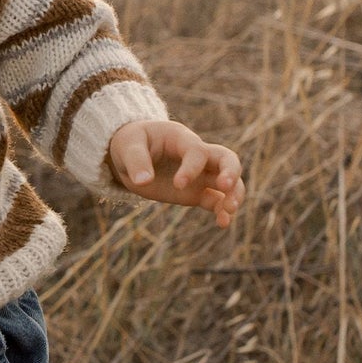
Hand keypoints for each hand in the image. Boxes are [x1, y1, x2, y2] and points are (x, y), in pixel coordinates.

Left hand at [108, 121, 244, 227]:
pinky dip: (222, 211)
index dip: (192, 168)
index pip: (197, 151)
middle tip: (225, 187)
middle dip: (231, 172)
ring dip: (234, 194)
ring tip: (228, 211)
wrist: (129, 155)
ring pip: (229, 181)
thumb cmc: (130, 144)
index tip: (178, 185)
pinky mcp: (196, 192)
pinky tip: (223, 223)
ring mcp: (199, 175)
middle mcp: (197, 155)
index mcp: (181, 139)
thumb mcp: (128, 146)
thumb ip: (136, 161)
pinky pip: (216, 200)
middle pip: (227, 159)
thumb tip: (143, 181)